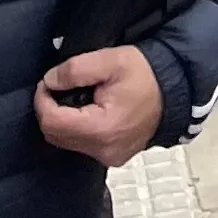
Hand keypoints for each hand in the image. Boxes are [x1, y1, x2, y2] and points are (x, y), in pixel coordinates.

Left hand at [34, 47, 163, 165]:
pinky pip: (82, 146)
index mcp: (102, 129)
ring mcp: (109, 157)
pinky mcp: (113, 157)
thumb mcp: (111, 61)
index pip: (52, 122)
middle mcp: (104, 150)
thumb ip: (75, 70)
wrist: (176, 89)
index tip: (47, 83)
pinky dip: (77, 129)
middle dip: (50, 110)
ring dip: (63, 120)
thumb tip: (49, 81)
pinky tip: (88, 112)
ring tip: (76, 97)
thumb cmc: (147, 74)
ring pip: (67, 142)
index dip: (42, 100)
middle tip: (58, 88)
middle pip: (55, 135)